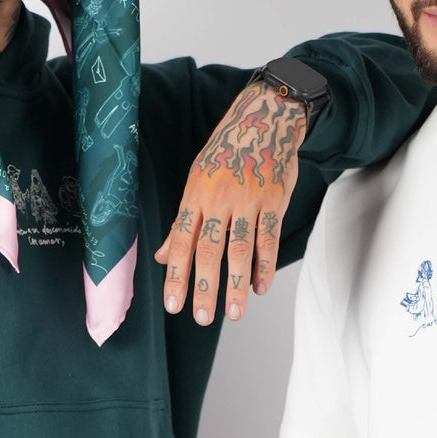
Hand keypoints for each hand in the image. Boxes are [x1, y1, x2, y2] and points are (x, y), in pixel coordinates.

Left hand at [155, 81, 306, 324]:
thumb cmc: (227, 151)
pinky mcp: (274, 200)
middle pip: (209, 249)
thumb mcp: (197, 177)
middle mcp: (220, 198)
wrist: (264, 119)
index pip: (182, 240)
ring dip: (237, 284)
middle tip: (202, 318)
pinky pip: (269, 238)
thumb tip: (162, 255)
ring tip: (235, 313)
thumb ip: (183, 219)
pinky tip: (260, 287)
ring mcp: (249, 200)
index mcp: (196, 193)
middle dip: (205, 286)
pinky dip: (266, 264)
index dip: (177, 274)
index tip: (173, 304)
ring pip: (240, 248)